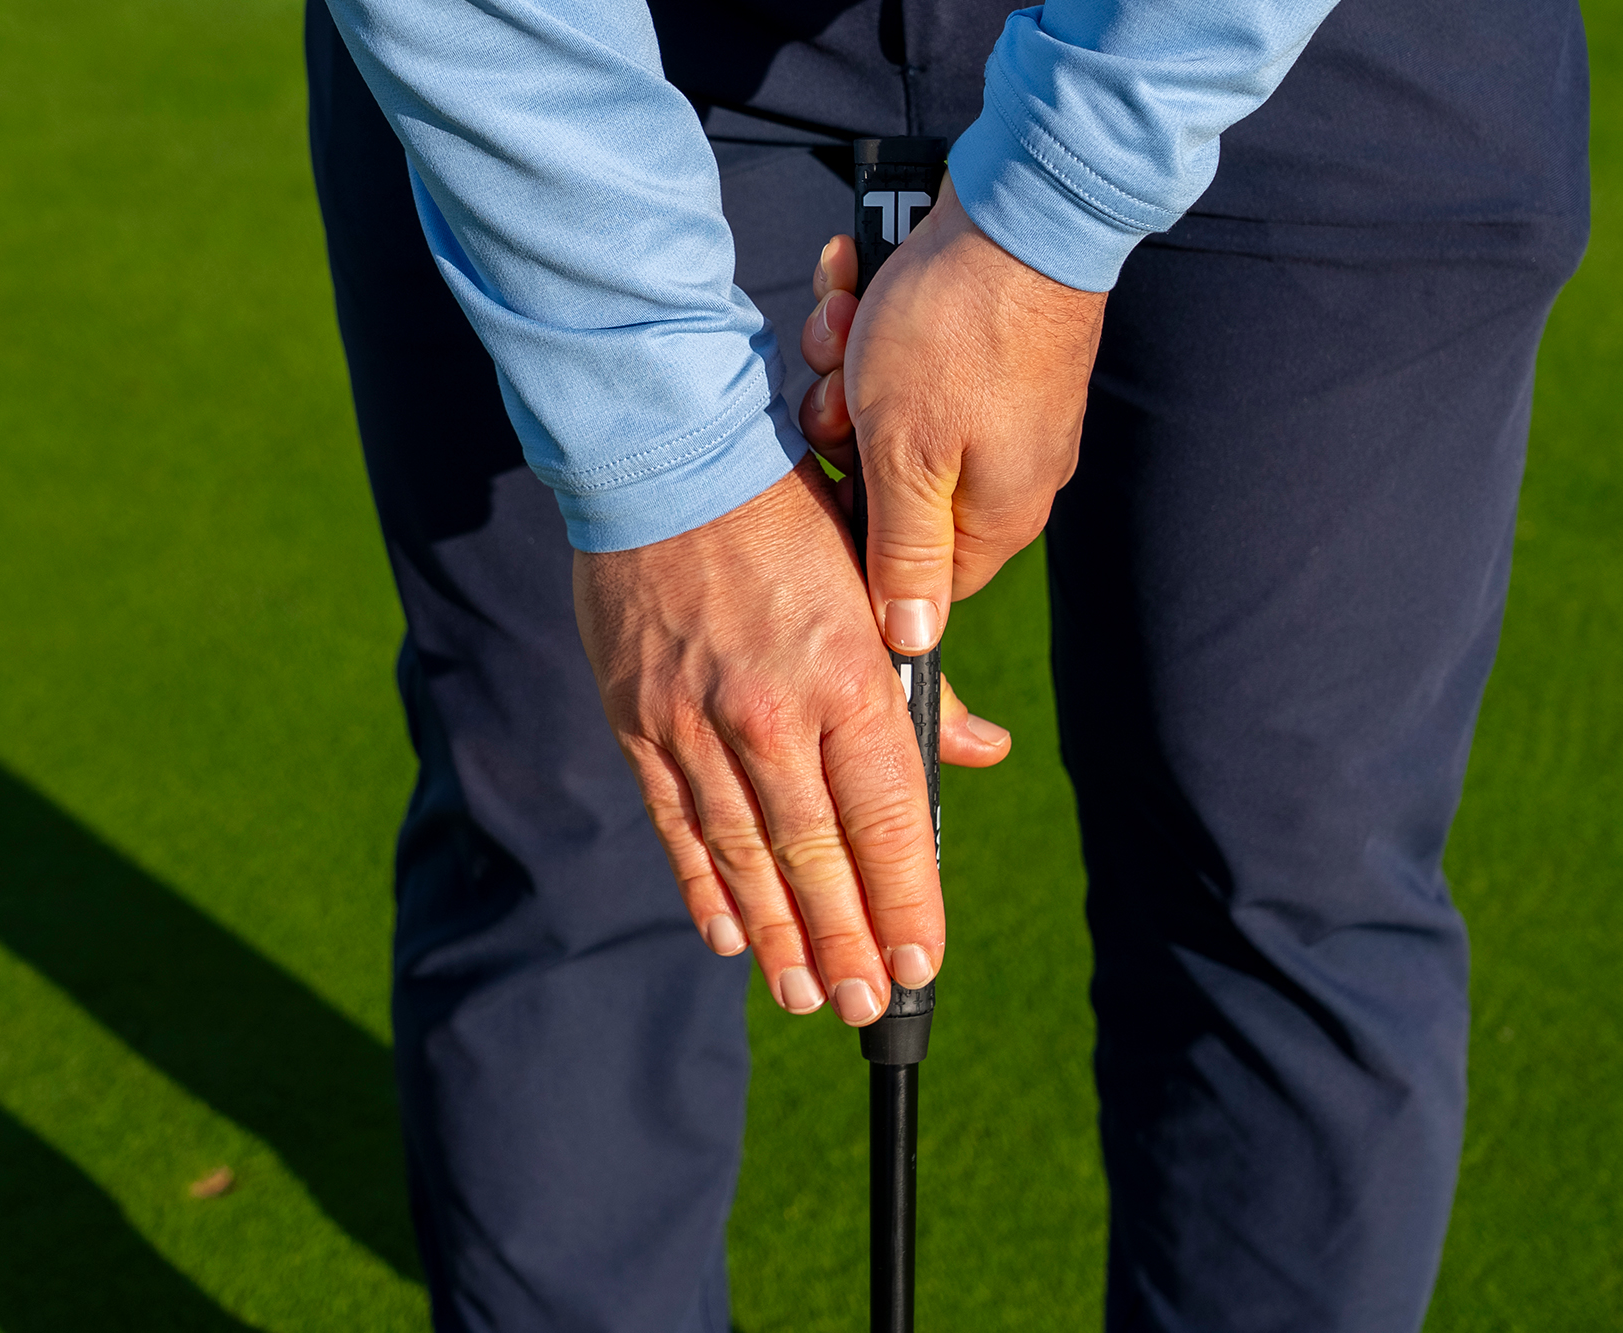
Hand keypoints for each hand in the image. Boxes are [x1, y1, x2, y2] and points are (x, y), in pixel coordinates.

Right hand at [576, 455, 947, 1026]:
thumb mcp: (874, 587)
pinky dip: (703, 886)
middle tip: (863, 1005)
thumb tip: (982, 753)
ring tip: (801, 993)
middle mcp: (772, 714)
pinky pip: (677, 825)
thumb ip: (923, 686)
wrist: (666, 462)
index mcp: (847, 677)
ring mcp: (697, 724)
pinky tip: (728, 935)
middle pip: (816, 856)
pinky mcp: (641, 722)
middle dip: (844, 940)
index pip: (886, 817)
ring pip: (745, 855)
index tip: (919, 962)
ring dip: (778, 933)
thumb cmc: (790, 520)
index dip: (904, 899)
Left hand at [798, 176, 1106, 653]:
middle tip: (836, 387)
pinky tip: (856, 284)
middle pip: (885, 489)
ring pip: (881, 414)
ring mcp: (995, 409)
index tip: (829, 480)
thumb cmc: (958, 335)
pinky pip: (902, 358)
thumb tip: (909, 645)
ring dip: (843, 367)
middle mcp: (1003, 473)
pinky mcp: (980, 352)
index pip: (907, 577)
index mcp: (994, 520)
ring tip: (848, 319)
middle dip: (841, 430)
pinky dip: (866, 322)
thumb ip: (903, 556)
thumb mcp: (907, 460)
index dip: (852, 531)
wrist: (1019, 203)